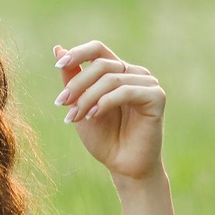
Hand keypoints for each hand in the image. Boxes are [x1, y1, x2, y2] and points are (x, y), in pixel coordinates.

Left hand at [54, 41, 166, 182]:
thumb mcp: (80, 105)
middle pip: (101, 65)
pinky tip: (93, 115)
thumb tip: (58, 48)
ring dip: (87, 98)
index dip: (78, 53)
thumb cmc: (104, 138)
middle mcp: (134, 73)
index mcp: (117, 72)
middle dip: (77, 85)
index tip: (58, 65)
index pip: (98, 49)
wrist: (123, 166)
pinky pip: (126, 91)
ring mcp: (148, 83)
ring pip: (111, 79)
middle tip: (62, 104)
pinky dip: (105, 102)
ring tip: (75, 117)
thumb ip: (71, 79)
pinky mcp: (157, 97)